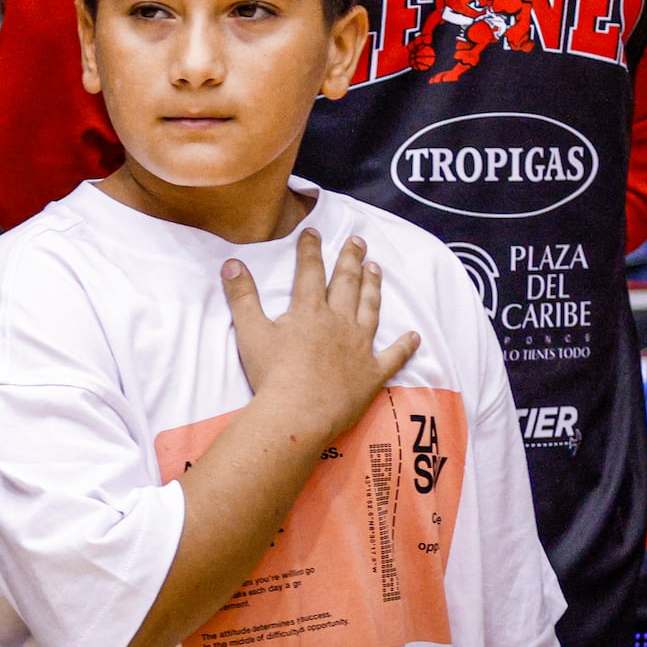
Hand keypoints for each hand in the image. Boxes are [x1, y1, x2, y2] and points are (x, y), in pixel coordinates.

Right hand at [221, 229, 419, 443]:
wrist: (297, 415)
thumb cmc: (271, 374)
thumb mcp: (249, 331)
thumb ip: (242, 295)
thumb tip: (232, 262)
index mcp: (309, 310)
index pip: (310, 270)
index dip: (311, 249)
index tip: (314, 231)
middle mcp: (339, 321)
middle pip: (347, 283)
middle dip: (351, 259)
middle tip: (358, 241)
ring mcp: (360, 346)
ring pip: (371, 309)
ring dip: (374, 287)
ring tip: (377, 269)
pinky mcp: (372, 373)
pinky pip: (394, 357)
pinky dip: (405, 346)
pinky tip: (415, 336)